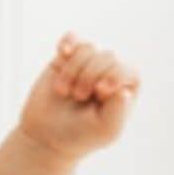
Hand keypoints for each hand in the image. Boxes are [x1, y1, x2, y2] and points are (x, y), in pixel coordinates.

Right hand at [18, 33, 139, 159]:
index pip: (127, 70)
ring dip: (73, 70)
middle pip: (107, 57)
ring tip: (65, 90)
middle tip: (78, 96)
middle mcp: (108, 73)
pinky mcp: (66, 59)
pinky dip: (67, 43)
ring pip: (87, 48)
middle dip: (89, 76)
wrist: (46, 134)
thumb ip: (118, 112)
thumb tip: (125, 92)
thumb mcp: (105, 130)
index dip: (114, 76)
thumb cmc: (80, 135)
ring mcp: (87, 64)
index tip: (99, 92)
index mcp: (124, 89)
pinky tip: (62, 53)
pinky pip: (72, 39)